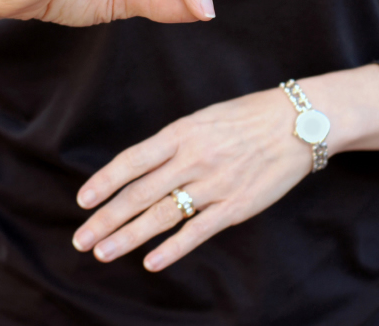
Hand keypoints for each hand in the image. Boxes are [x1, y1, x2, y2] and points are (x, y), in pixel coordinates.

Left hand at [71, 64, 378, 271]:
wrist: (297, 123)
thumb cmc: (247, 117)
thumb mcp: (203, 118)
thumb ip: (172, 143)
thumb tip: (140, 167)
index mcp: (182, 133)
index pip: (133, 160)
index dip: (105, 181)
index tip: (83, 200)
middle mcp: (193, 159)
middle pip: (140, 193)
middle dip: (107, 218)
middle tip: (81, 239)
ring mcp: (215, 184)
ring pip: (163, 215)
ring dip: (129, 237)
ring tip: (103, 253)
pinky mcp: (236, 205)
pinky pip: (198, 231)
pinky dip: (173, 249)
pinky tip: (151, 262)